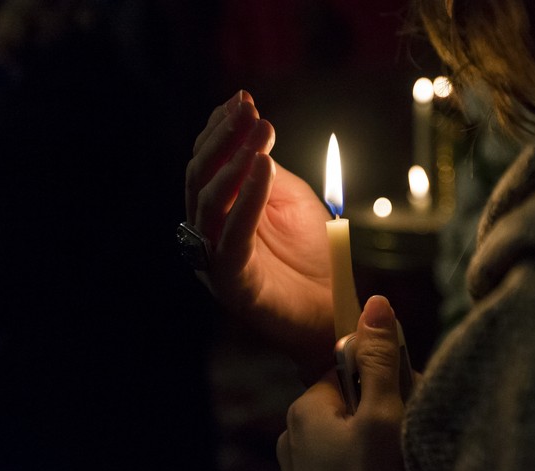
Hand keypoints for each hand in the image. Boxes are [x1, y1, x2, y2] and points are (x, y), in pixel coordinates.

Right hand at [185, 91, 334, 375]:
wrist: (333, 306)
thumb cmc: (312, 254)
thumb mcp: (291, 201)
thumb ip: (267, 172)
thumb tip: (254, 134)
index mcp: (217, 212)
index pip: (207, 164)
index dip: (220, 130)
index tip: (244, 100)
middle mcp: (207, 234)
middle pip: (201, 178)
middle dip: (226, 138)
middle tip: (252, 112)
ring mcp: (215, 259)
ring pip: (209, 203)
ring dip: (236, 162)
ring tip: (263, 135)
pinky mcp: (233, 283)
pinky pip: (231, 237)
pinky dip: (247, 200)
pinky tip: (265, 169)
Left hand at [277, 296, 409, 470]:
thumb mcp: (383, 417)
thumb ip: (381, 360)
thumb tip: (375, 302)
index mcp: (303, 408)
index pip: (349, 368)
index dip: (385, 379)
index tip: (406, 402)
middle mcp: (292, 436)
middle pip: (351, 403)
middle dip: (384, 414)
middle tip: (406, 442)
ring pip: (349, 438)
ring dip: (378, 445)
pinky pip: (344, 470)